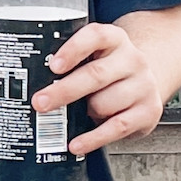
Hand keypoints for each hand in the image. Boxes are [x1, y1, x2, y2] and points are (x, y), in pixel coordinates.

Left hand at [32, 22, 164, 156]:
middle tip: (40, 102)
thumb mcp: (93, 57)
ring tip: (78, 113)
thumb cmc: (108, 70)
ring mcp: (143, 86)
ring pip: (104, 103)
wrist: (145, 82)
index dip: (73, 50)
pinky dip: (93, 138)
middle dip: (64, 91)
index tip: (53, 66)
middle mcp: (132, 60)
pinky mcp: (148, 112)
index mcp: (114, 39)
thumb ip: (70, 63)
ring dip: (85, 112)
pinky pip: (117, 128)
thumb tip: (32, 83)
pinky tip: (77, 143)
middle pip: (96, 74)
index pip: (95, 36)